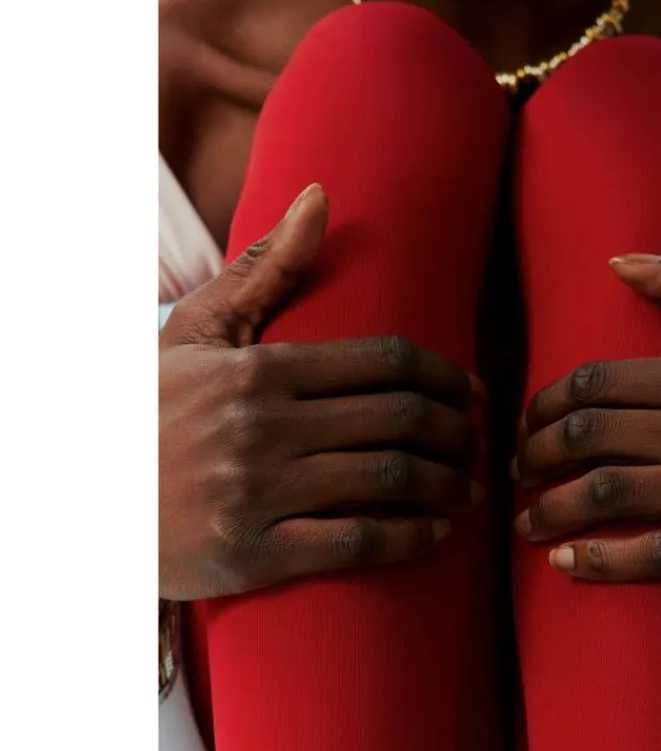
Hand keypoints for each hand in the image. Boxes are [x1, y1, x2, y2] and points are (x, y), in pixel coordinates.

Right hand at [160, 184, 482, 600]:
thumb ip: (264, 269)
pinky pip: (354, 543)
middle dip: (460, 432)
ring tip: (471, 489)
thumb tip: (320, 196)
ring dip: (448, 485)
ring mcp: (257, 492)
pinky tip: (436, 533)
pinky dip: (409, 538)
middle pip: (400, 419)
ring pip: (388, 479)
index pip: (384, 362)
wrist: (88, 499)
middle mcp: (262, 426)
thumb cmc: (152, 408)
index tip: (472, 390)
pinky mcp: (252, 554)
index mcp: (259, 367)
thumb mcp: (198, 332)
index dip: (445, 376)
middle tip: (481, 442)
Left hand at [513, 251, 660, 583]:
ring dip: (550, 508)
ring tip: (524, 518)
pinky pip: (657, 556)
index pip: (600, 382)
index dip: (545, 403)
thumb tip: (620, 264)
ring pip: (611, 493)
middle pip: (592, 436)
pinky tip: (566, 562)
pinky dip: (601, 562)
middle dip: (534, 453)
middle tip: (517, 468)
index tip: (529, 421)